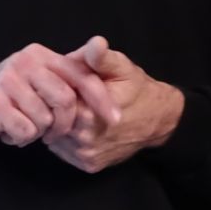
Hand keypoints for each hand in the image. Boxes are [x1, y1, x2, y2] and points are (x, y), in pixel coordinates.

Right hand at [0, 42, 121, 147]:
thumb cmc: (9, 97)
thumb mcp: (38, 81)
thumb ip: (66, 80)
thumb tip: (105, 82)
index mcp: (40, 55)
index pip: (81, 75)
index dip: (101, 99)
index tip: (116, 119)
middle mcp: (24, 62)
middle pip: (66, 100)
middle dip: (64, 124)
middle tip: (52, 133)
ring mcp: (7, 81)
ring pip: (45, 120)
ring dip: (37, 132)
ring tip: (22, 125)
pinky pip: (25, 131)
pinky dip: (20, 138)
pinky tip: (9, 130)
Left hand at [42, 36, 184, 173]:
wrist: (158, 120)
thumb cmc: (137, 89)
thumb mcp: (121, 67)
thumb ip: (101, 57)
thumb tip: (95, 43)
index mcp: (89, 114)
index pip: (53, 102)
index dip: (55, 90)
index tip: (65, 83)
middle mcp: (86, 140)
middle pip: (52, 120)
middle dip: (56, 107)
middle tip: (67, 95)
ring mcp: (87, 155)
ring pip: (54, 137)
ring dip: (57, 124)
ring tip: (72, 109)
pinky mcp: (89, 165)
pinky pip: (63, 150)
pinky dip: (64, 138)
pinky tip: (76, 125)